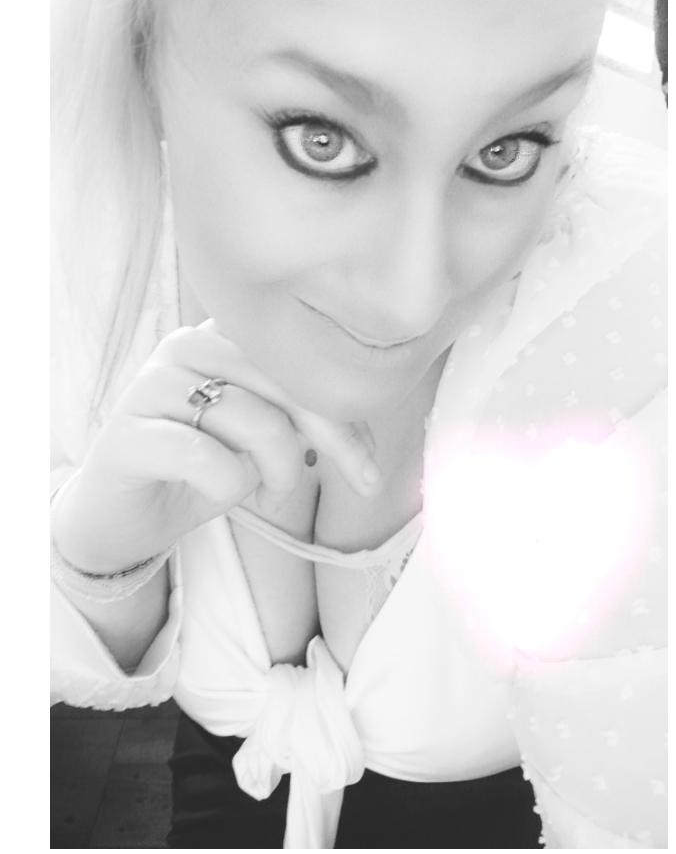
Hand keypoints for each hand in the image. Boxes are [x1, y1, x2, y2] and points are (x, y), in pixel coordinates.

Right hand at [51, 319, 381, 573]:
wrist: (125, 518)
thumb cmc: (201, 469)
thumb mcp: (266, 440)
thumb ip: (307, 419)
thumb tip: (366, 436)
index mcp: (222, 335)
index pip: (298, 352)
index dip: (345, 402)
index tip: (371, 456)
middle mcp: (185, 346)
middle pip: (285, 380)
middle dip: (335, 437)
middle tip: (359, 482)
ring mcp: (151, 386)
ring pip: (255, 420)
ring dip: (282, 471)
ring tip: (272, 494)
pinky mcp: (127, 434)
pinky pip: (207, 458)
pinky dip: (231, 486)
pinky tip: (223, 494)